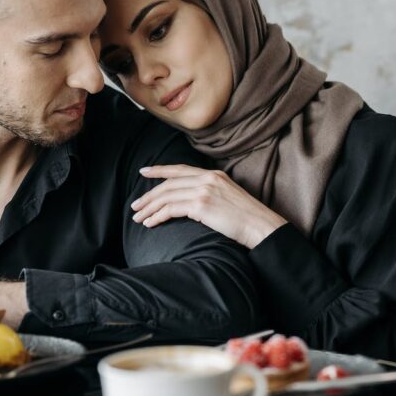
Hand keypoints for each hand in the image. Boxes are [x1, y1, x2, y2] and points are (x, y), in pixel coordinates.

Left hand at [133, 165, 287, 247]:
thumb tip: (193, 203)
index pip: (180, 169)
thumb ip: (211, 194)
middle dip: (149, 195)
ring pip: (167, 196)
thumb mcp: (229, 198)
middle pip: (169, 184)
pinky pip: (171, 209)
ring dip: (149, 208)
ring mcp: (204, 190)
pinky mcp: (201, 204)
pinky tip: (150, 224)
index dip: (160, 170)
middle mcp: (207, 178)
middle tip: (135, 206)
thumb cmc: (247, 218)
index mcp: (214, 175)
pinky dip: (157, 216)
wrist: (260, 226)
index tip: (144, 172)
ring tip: (138, 218)